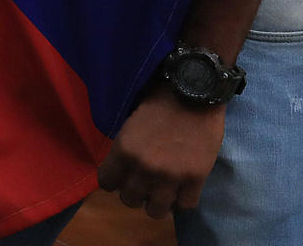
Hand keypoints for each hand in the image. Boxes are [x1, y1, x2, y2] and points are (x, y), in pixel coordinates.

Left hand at [98, 88, 226, 217]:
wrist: (194, 92)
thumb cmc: (159, 101)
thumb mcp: (130, 123)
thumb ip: (125, 149)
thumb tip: (120, 170)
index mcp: (124, 150)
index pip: (106, 183)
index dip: (113, 180)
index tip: (121, 175)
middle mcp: (144, 168)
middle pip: (129, 200)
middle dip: (134, 192)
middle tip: (142, 182)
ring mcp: (171, 177)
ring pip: (155, 211)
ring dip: (157, 202)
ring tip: (162, 191)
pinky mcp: (196, 179)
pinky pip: (185, 206)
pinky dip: (182, 200)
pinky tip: (182, 189)